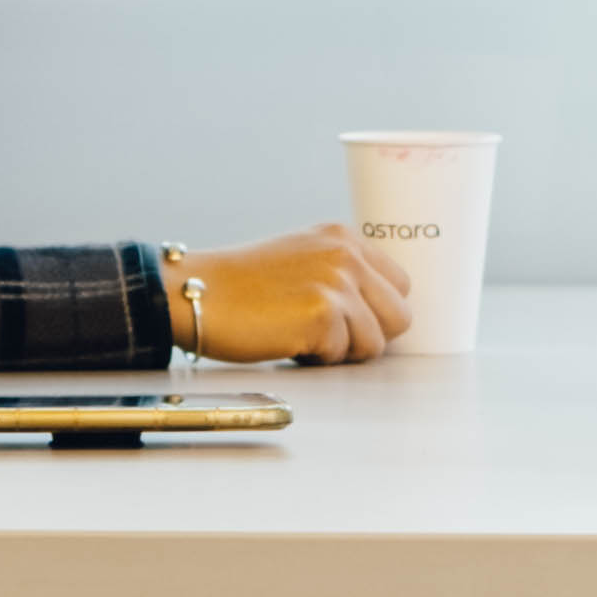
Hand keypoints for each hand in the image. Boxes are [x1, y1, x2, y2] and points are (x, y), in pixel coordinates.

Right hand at [177, 222, 411, 363]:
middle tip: (327, 336)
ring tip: (301, 335)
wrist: (196, 292)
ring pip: (376, 343)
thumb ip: (341, 272)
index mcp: (344, 238)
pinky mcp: (323, 314)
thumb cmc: (240, 286)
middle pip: (399, 316)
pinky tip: (287, 340)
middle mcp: (346, 255)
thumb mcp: (301, 258)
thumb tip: (377, 312)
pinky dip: (316, 358)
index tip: (349, 321)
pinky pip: (343, 355)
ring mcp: (337, 283)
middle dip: (368, 335)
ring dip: (340, 350)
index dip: (376, 312)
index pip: (400, 285)